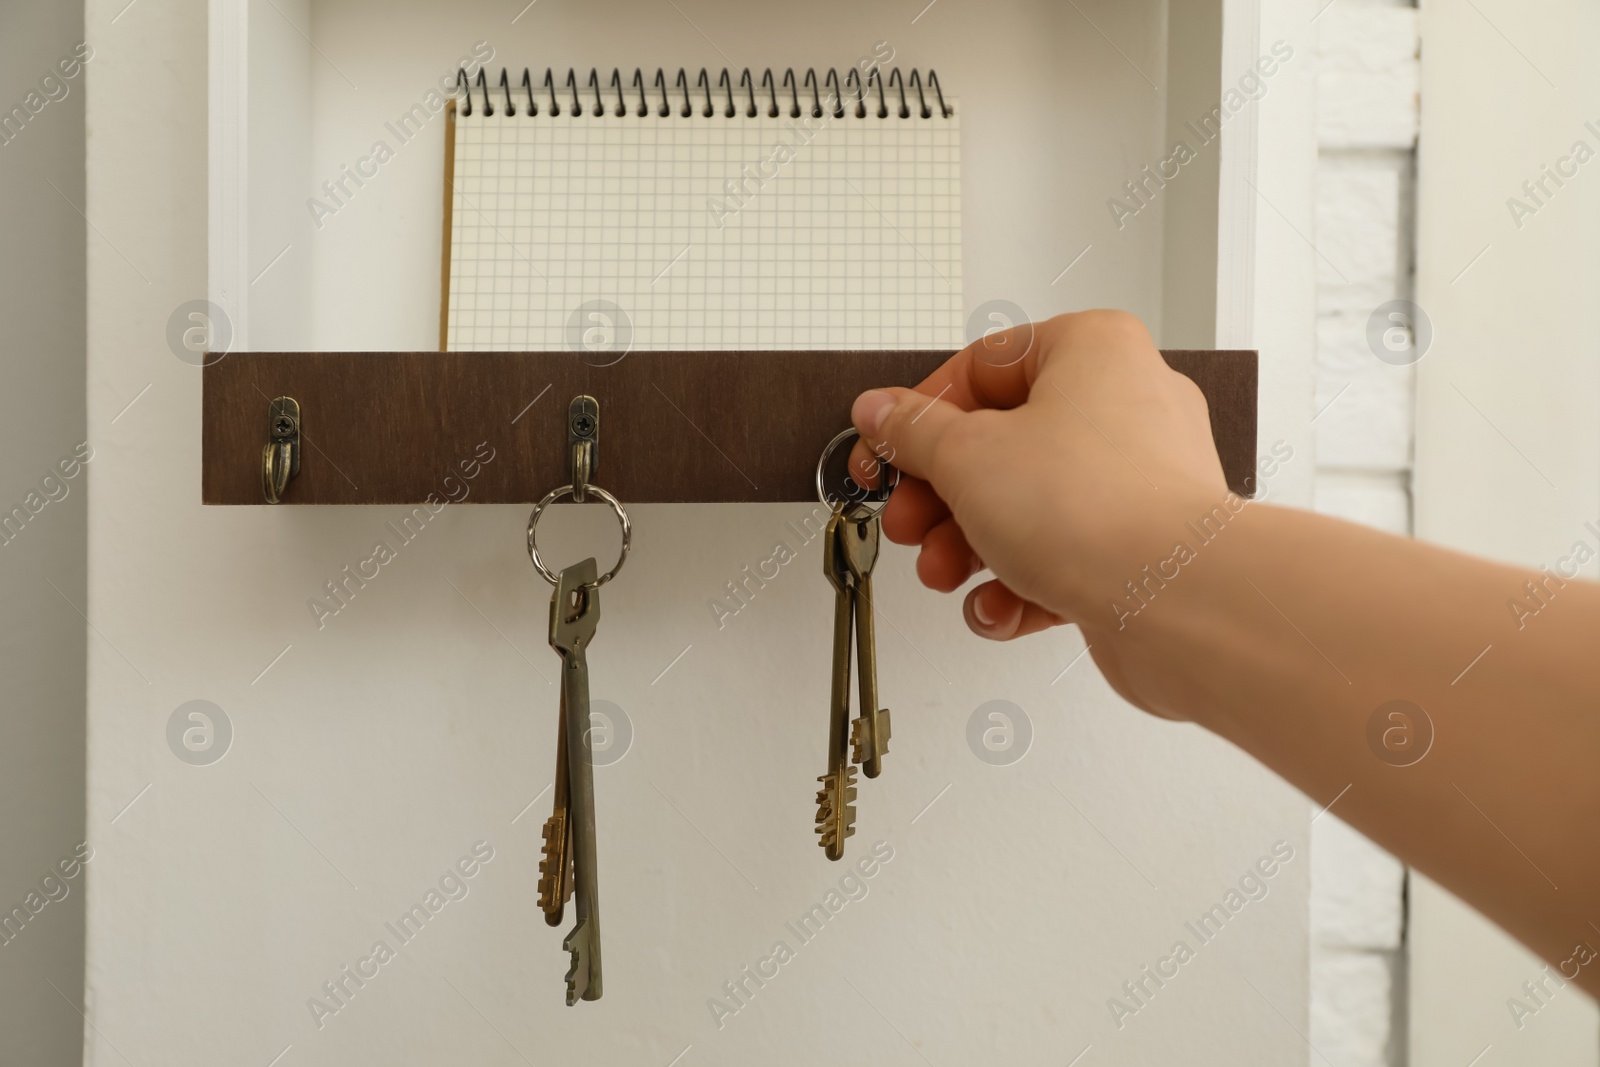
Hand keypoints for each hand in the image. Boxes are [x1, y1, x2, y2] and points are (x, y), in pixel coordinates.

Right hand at [848, 310, 1227, 646]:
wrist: (1176, 601)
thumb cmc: (1095, 508)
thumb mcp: (965, 456)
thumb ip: (913, 433)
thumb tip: (882, 413)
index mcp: (1091, 350)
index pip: (983, 368)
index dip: (920, 416)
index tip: (885, 454)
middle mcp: (1125, 405)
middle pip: (1001, 444)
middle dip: (942, 498)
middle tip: (910, 524)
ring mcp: (1139, 480)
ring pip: (1030, 506)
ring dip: (971, 546)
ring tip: (945, 572)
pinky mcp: (1143, 547)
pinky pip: (1065, 556)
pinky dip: (1021, 583)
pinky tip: (998, 606)